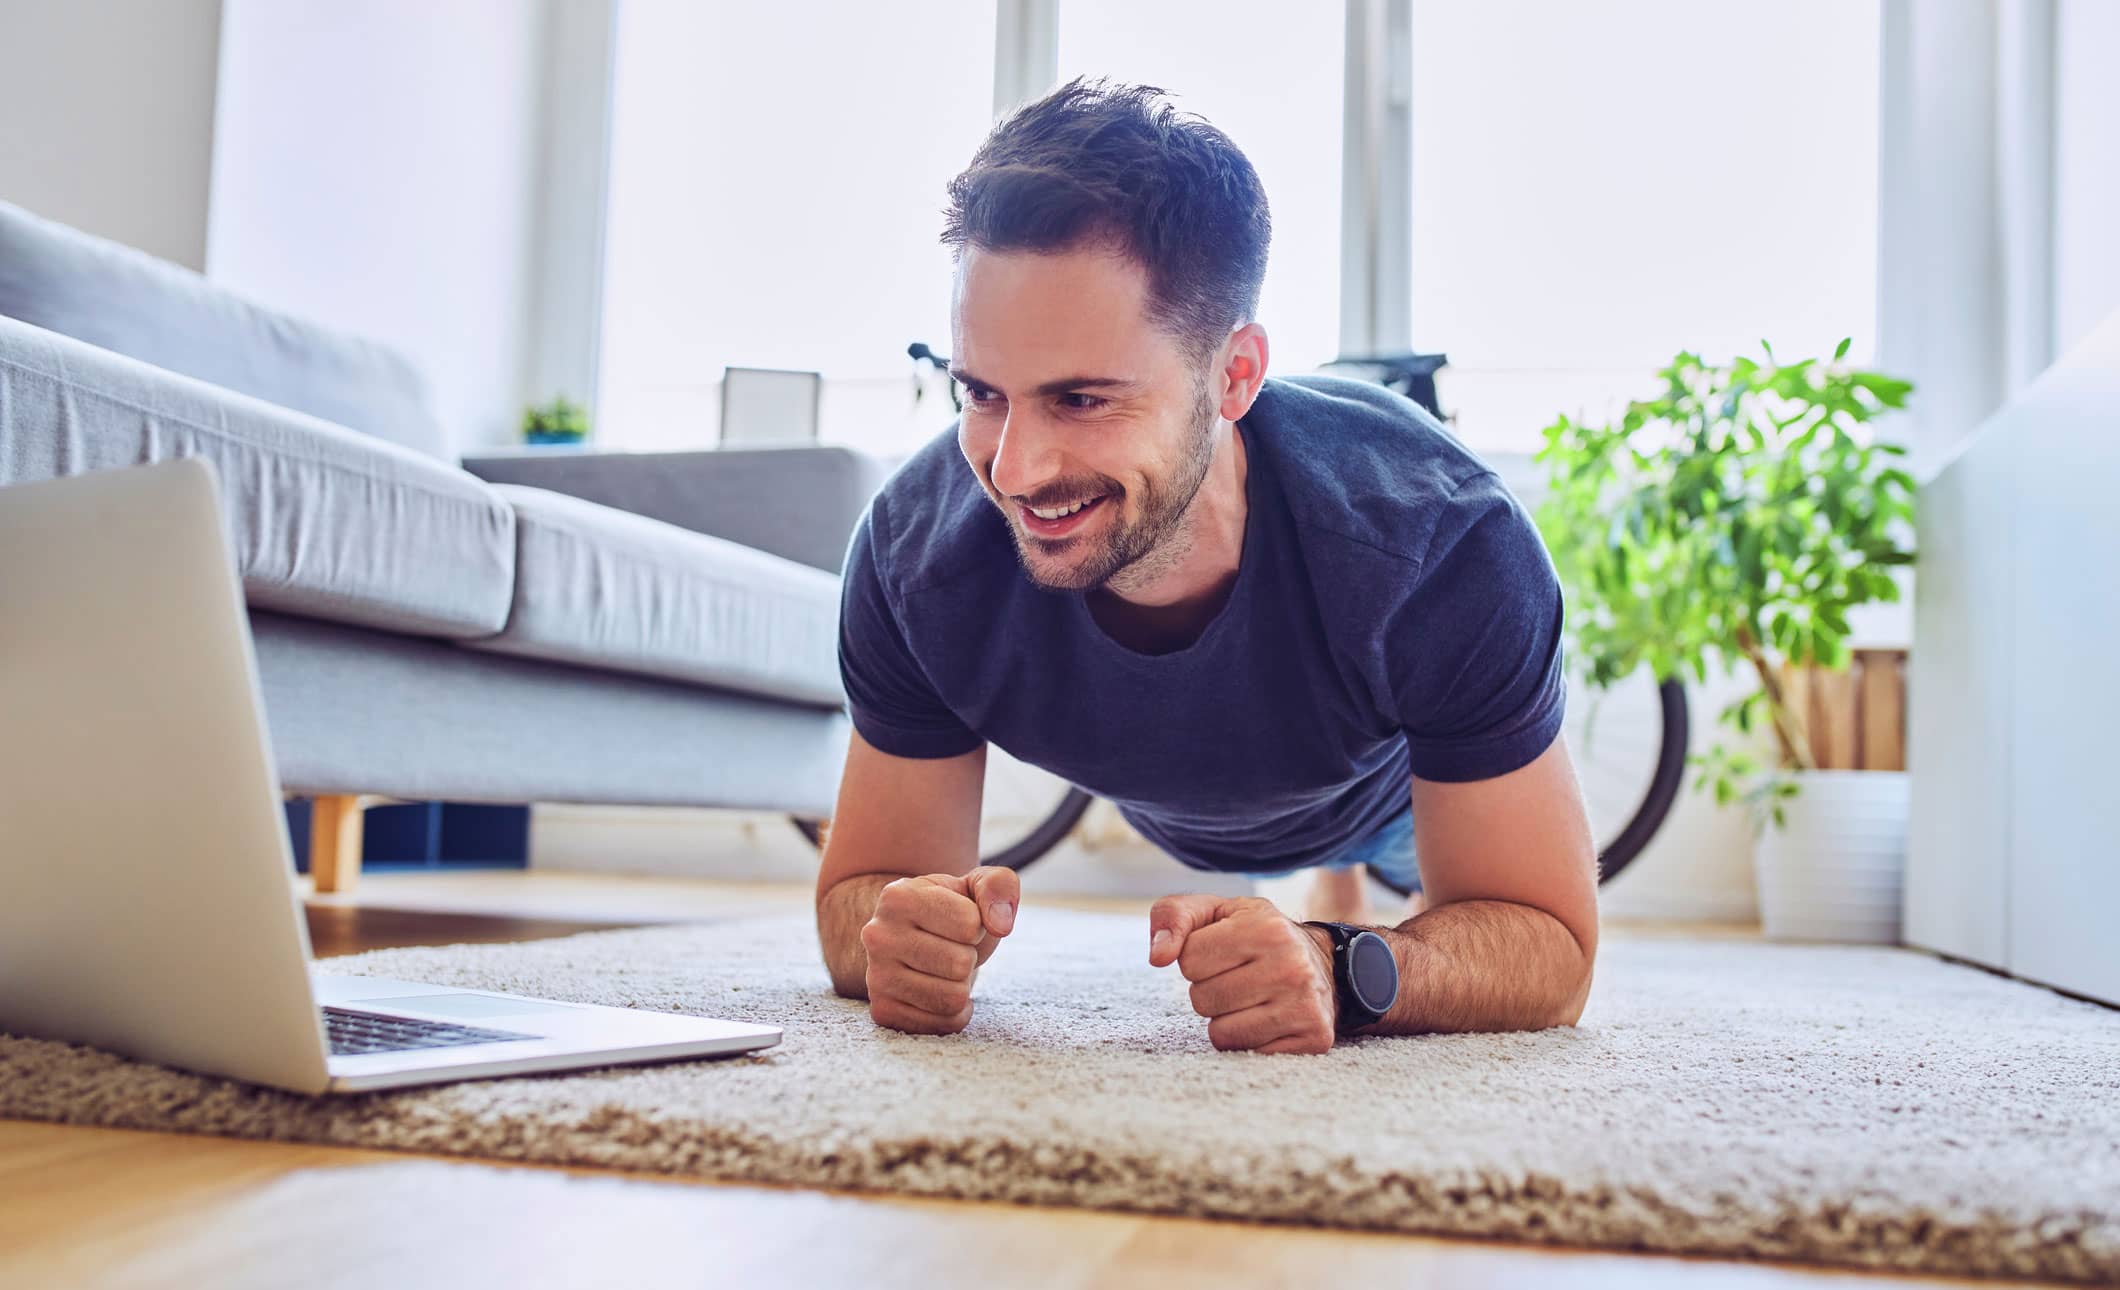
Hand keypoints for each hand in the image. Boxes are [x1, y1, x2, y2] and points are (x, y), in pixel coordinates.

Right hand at [860, 866, 1018, 1034]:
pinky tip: (941, 991)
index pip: (970, 923)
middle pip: (960, 964)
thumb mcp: (978, 885)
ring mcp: (876, 976)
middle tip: (951, 947)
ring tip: (944, 968)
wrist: (915, 939)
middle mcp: (878, 936)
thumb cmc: (952, 910)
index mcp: (898, 897)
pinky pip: (943, 1024)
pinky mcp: (883, 1010)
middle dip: (969, 956)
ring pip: (953, 998)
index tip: (960, 921)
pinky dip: (955, 1012)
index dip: (978, 925)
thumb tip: (1001, 925)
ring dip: (962, 984)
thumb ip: (999, 886)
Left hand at [1148, 894, 1339, 1053]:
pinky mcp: (1313, 1039)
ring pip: (1221, 1034)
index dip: (1196, 958)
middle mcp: (1291, 967)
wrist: (1324, 963)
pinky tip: (1268, 1018)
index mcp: (1266, 928)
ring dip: (1226, 1019)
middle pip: (1201, 999)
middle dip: (1209, 990)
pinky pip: (1245, 1054)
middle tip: (1238, 977)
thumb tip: (1158, 957)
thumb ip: (1173, 917)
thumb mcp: (1215, 911)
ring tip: (1252, 998)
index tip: (1223, 953)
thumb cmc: (1256, 934)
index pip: (1188, 960)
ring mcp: (1305, 1006)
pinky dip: (1248, 1040)